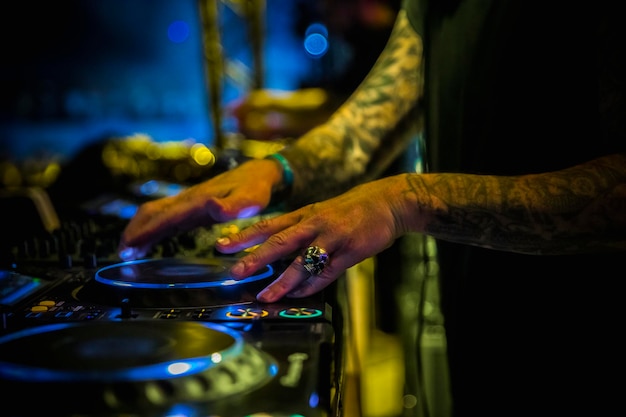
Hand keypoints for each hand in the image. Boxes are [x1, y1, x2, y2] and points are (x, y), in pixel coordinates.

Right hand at [117, 158, 281, 259]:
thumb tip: (212, 207)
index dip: (147, 231)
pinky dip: (150, 228)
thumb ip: (233, 206)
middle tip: (121, 254)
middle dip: (134, 231)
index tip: (130, 246)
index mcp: (198, 200)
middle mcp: (188, 199)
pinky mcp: (190, 205)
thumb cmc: (254, 190)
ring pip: (154, 213)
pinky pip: (163, 216)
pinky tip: (146, 243)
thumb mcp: (250, 200)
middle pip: (152, 213)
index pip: (166, 217)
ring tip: (127, 252)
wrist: (256, 174)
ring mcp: (187, 201)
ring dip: (138, 230)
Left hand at [216, 175, 409, 302]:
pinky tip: (298, 296)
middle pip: (279, 242)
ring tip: (265, 296)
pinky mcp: (350, 252)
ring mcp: (332, 238)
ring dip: (282, 281)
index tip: (222, 245)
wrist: (387, 202)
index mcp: (304, 214)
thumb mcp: (320, 213)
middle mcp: (314, 224)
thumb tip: (273, 251)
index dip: (244, 235)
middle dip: (255, 258)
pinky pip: (327, 273)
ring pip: (302, 261)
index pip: (268, 225)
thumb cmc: (350, 210)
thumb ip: (298, 230)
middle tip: (234, 272)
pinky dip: (311, 286)